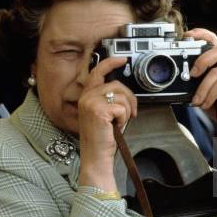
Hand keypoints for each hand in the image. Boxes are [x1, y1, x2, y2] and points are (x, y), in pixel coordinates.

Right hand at [77, 57, 137, 191]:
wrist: (96, 156)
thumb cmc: (101, 139)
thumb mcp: (104, 114)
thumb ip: (108, 100)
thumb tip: (123, 92)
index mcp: (87, 96)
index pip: (97, 72)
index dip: (111, 63)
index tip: (122, 60)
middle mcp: (86, 97)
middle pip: (116, 84)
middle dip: (129, 98)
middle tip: (130, 112)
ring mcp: (91, 102)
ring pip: (121, 96)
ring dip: (126, 111)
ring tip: (118, 123)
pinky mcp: (99, 110)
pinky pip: (122, 107)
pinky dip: (124, 118)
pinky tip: (116, 126)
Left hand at [186, 28, 216, 137]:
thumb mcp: (202, 89)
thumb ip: (194, 80)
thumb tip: (177, 76)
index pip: (212, 39)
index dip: (200, 34)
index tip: (185, 36)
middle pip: (216, 50)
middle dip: (200, 61)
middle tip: (190, 75)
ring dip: (203, 88)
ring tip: (195, 100)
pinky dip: (210, 95)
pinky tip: (204, 104)